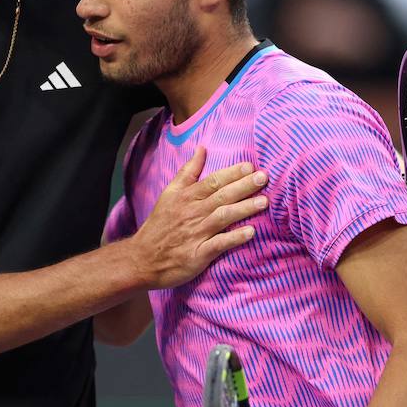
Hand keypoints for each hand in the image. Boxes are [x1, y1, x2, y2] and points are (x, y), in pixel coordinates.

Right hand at [129, 146, 266, 289]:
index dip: (231, 173)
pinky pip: (219, 244)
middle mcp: (192, 213)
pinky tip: (251, 232)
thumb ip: (188, 172)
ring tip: (264, 202)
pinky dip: (234, 238)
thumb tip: (202, 148)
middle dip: (243, 186)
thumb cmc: (160, 224)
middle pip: (221, 196)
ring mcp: (195, 234)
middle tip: (263, 177)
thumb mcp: (169, 193)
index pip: (212, 181)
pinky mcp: (198, 254)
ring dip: (243, 209)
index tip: (250, 165)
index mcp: (186, 197)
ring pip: (222, 217)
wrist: (142, 258)